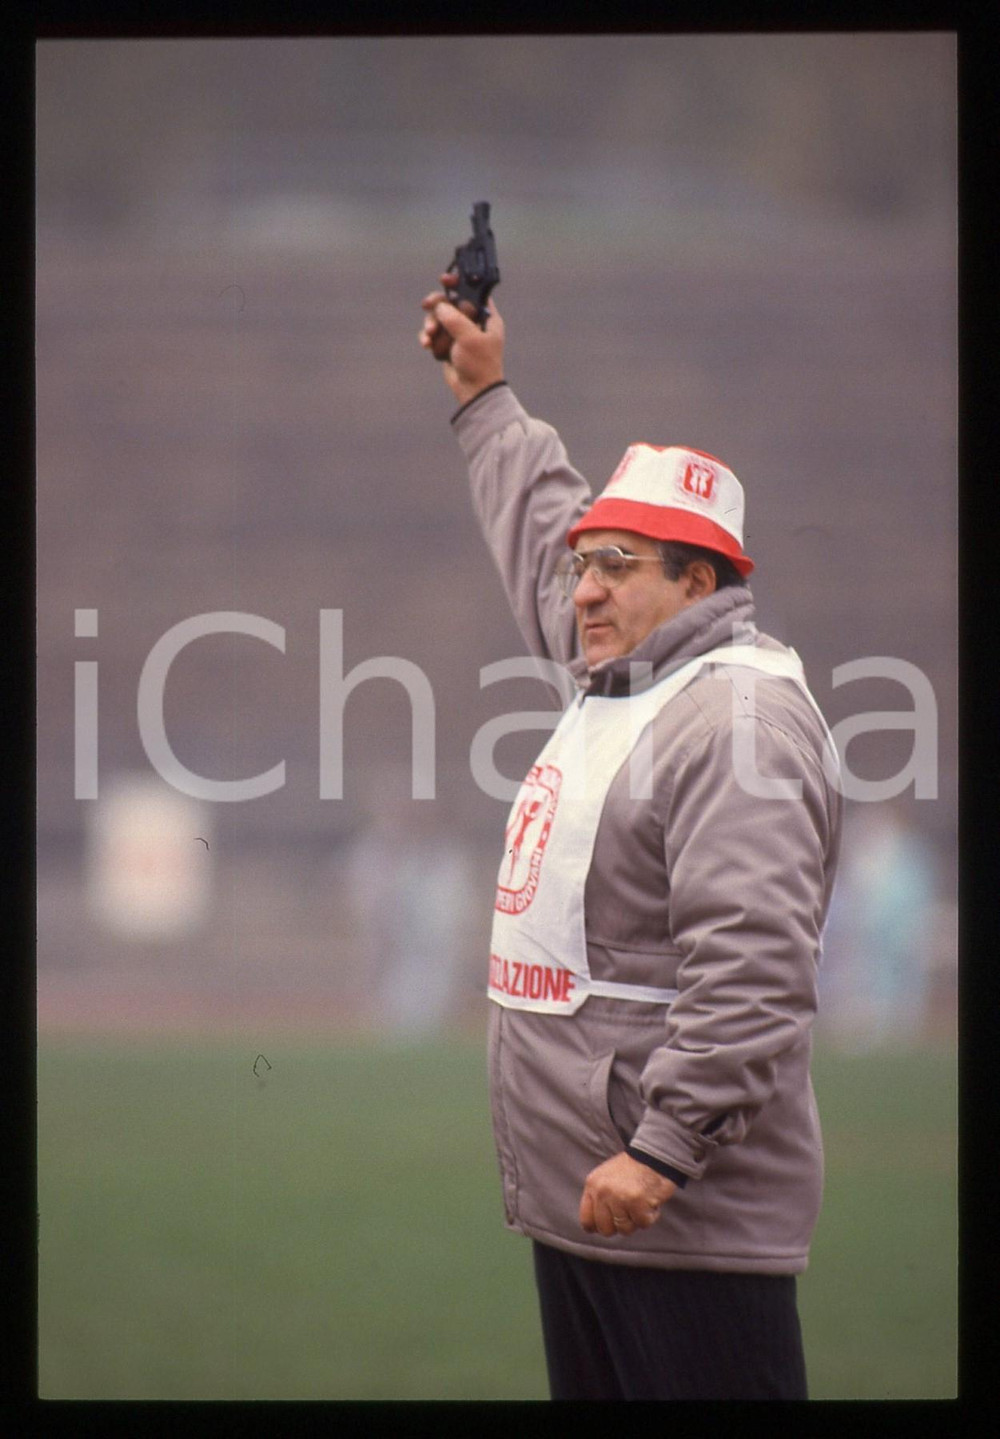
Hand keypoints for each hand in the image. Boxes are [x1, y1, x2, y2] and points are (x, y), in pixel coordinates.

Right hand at [419, 271, 504, 405]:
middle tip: (426, 304)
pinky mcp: (448, 345)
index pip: (472, 292)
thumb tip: (440, 307)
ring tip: (429, 336)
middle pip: (450, 302)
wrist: (474, 391)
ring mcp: (459, 334)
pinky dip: (429, 338)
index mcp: (486, 316)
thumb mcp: (469, 337)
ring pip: (439, 318)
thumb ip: (454, 318)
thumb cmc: (479, 364)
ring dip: (431, 325)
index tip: (445, 279)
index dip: (459, 283)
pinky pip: (434, 334)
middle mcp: (473, 322)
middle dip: (437, 305)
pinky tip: (426, 345)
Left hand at [579, 1152, 677, 1237]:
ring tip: (640, 1203)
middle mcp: (603, 1192)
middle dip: (619, 1225)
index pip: (586, 1220)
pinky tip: (651, 1202)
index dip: (597, 1227)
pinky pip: (643, 1224)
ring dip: (636, 1220)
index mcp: (593, 1185)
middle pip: (605, 1229)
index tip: (607, 1226)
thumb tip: (594, 1225)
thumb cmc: (632, 1168)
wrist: (654, 1154)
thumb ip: (599, 1198)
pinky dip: (650, 1216)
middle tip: (629, 1213)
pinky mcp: (637, 1203)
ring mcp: (619, 1198)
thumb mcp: (606, 1177)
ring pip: (625, 1229)